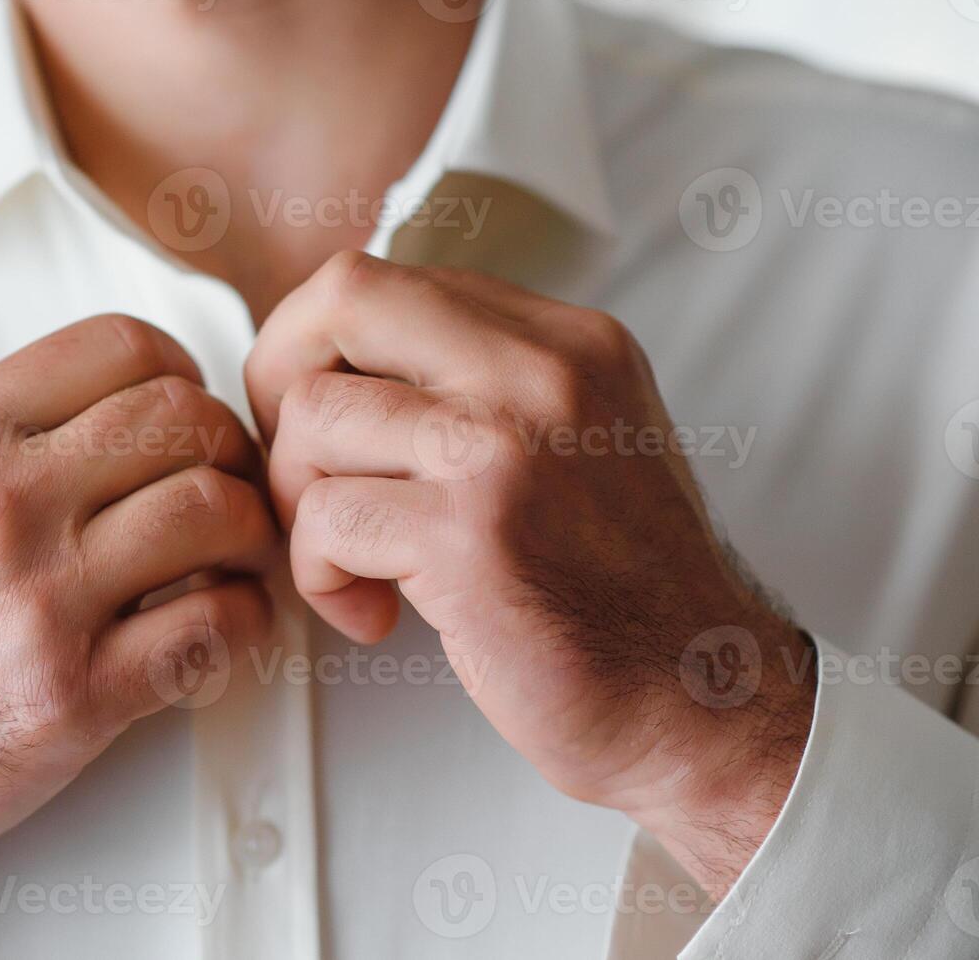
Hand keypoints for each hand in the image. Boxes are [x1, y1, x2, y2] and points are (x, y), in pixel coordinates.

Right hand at [0, 314, 277, 957]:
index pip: (120, 346)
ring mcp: (39, 602)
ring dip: (249, 531)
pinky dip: (245, 617)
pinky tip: (224, 621)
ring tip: (232, 556)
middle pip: (184, 419)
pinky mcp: (74, 696)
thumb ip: (8, 433)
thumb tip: (125, 405)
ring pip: (216, 511)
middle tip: (228, 484)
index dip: (183, 371)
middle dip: (229, 449)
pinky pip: (215, 625)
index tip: (189, 410)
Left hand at [245, 252, 814, 898]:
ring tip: (351, 562)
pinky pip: (324, 517)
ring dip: (299, 502)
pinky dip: (321, 575)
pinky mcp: (469, 534)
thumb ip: (480, 388)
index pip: (389, 279)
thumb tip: (344, 366)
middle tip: (300, 466)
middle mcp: (541, 372)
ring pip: (315, 418)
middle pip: (343, 299)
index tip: (323, 421)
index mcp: (566, 340)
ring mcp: (505, 446)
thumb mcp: (576, 442)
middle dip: (278, 382)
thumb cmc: (618, 590)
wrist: (700, 698)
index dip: (319, 345)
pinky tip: (372, 614)